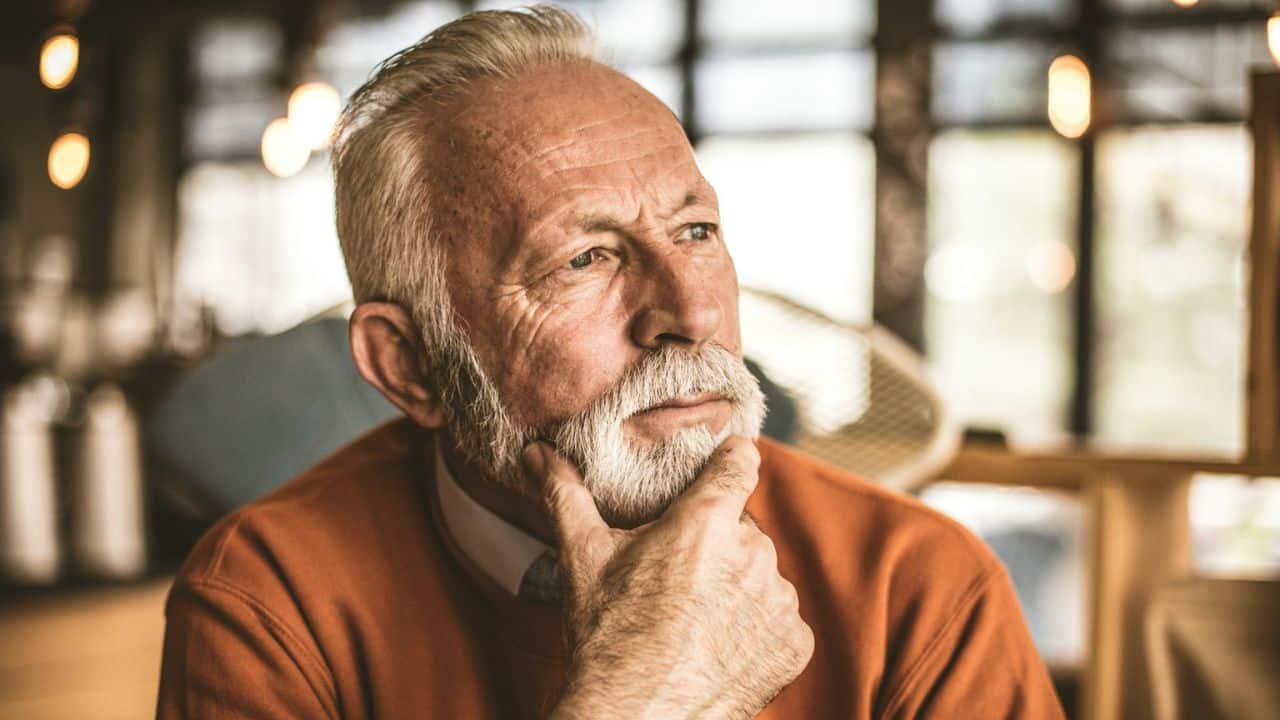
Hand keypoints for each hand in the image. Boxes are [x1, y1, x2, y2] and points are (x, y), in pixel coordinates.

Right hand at [523, 436, 813, 719]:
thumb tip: (536, 452)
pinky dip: (755, 628)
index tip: (725, 461)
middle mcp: (753, 555)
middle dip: (714, 542)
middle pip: (742, 527)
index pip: (739, 463)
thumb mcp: (582, 559)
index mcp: (706, 523)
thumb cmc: (605, 639)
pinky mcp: (794, 644)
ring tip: (692, 617)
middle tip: (676, 574)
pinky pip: (779, 619)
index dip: (730, 459)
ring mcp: (779, 602)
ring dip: (736, 585)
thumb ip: (565, 493)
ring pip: (761, 574)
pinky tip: (716, 645)